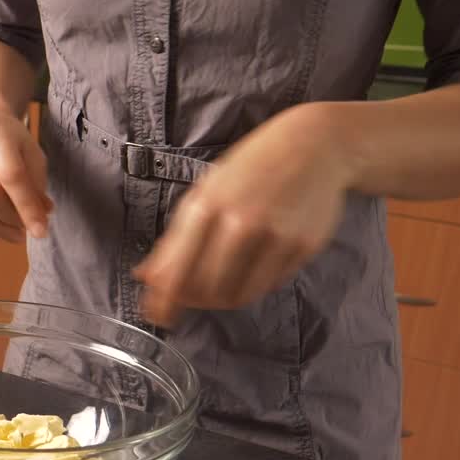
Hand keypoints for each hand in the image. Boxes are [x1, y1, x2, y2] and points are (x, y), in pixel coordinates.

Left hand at [134, 104, 357, 326]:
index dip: (164, 301)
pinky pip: (269, 284)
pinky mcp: (302, 247)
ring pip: (239, 294)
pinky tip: (251, 267)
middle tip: (189, 301)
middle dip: (192, 302)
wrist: (314, 144)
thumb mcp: (205, 191)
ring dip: (222, 300)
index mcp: (206, 206)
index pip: (177, 271)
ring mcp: (275, 236)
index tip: (157, 315)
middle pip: (206, 289)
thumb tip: (145, 276)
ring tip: (218, 288)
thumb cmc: (252, 167)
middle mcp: (240, 223)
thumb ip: (174, 237)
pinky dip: (254, 285)